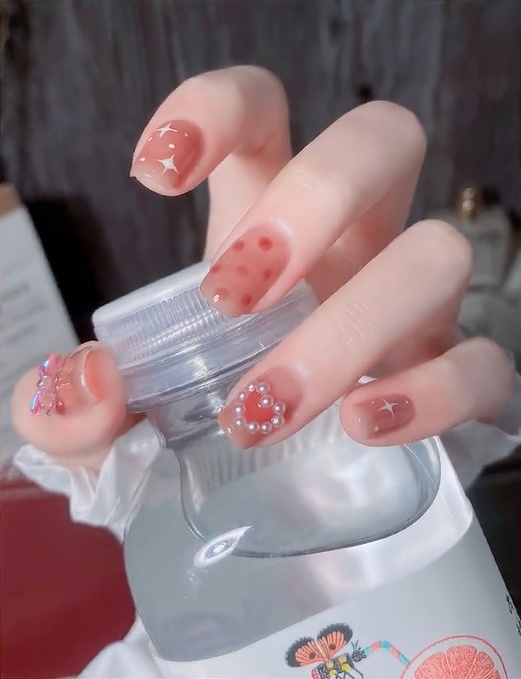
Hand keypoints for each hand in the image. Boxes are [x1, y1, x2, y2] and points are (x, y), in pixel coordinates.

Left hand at [11, 66, 513, 463]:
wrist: (280, 505)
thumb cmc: (204, 434)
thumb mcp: (121, 429)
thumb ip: (78, 413)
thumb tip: (83, 390)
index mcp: (265, 225)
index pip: (263, 113)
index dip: (218, 110)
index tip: (157, 170)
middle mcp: (353, 247)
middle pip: (381, 142)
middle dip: (316, 195)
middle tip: (237, 293)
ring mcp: (416, 312)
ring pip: (435, 255)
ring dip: (348, 328)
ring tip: (268, 403)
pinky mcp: (454, 379)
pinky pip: (482, 364)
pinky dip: (429, 393)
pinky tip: (363, 426)